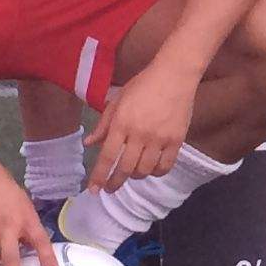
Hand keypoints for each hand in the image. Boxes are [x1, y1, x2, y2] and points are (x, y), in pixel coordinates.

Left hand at [87, 61, 198, 188]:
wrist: (175, 75)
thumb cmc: (143, 85)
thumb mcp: (117, 101)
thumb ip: (104, 124)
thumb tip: (89, 143)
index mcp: (122, 123)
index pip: (107, 156)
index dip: (99, 176)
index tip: (93, 190)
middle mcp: (139, 134)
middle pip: (125, 168)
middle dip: (114, 183)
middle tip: (109, 188)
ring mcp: (159, 139)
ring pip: (144, 170)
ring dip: (135, 176)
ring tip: (131, 173)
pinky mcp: (176, 141)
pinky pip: (165, 166)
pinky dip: (156, 172)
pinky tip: (151, 169)